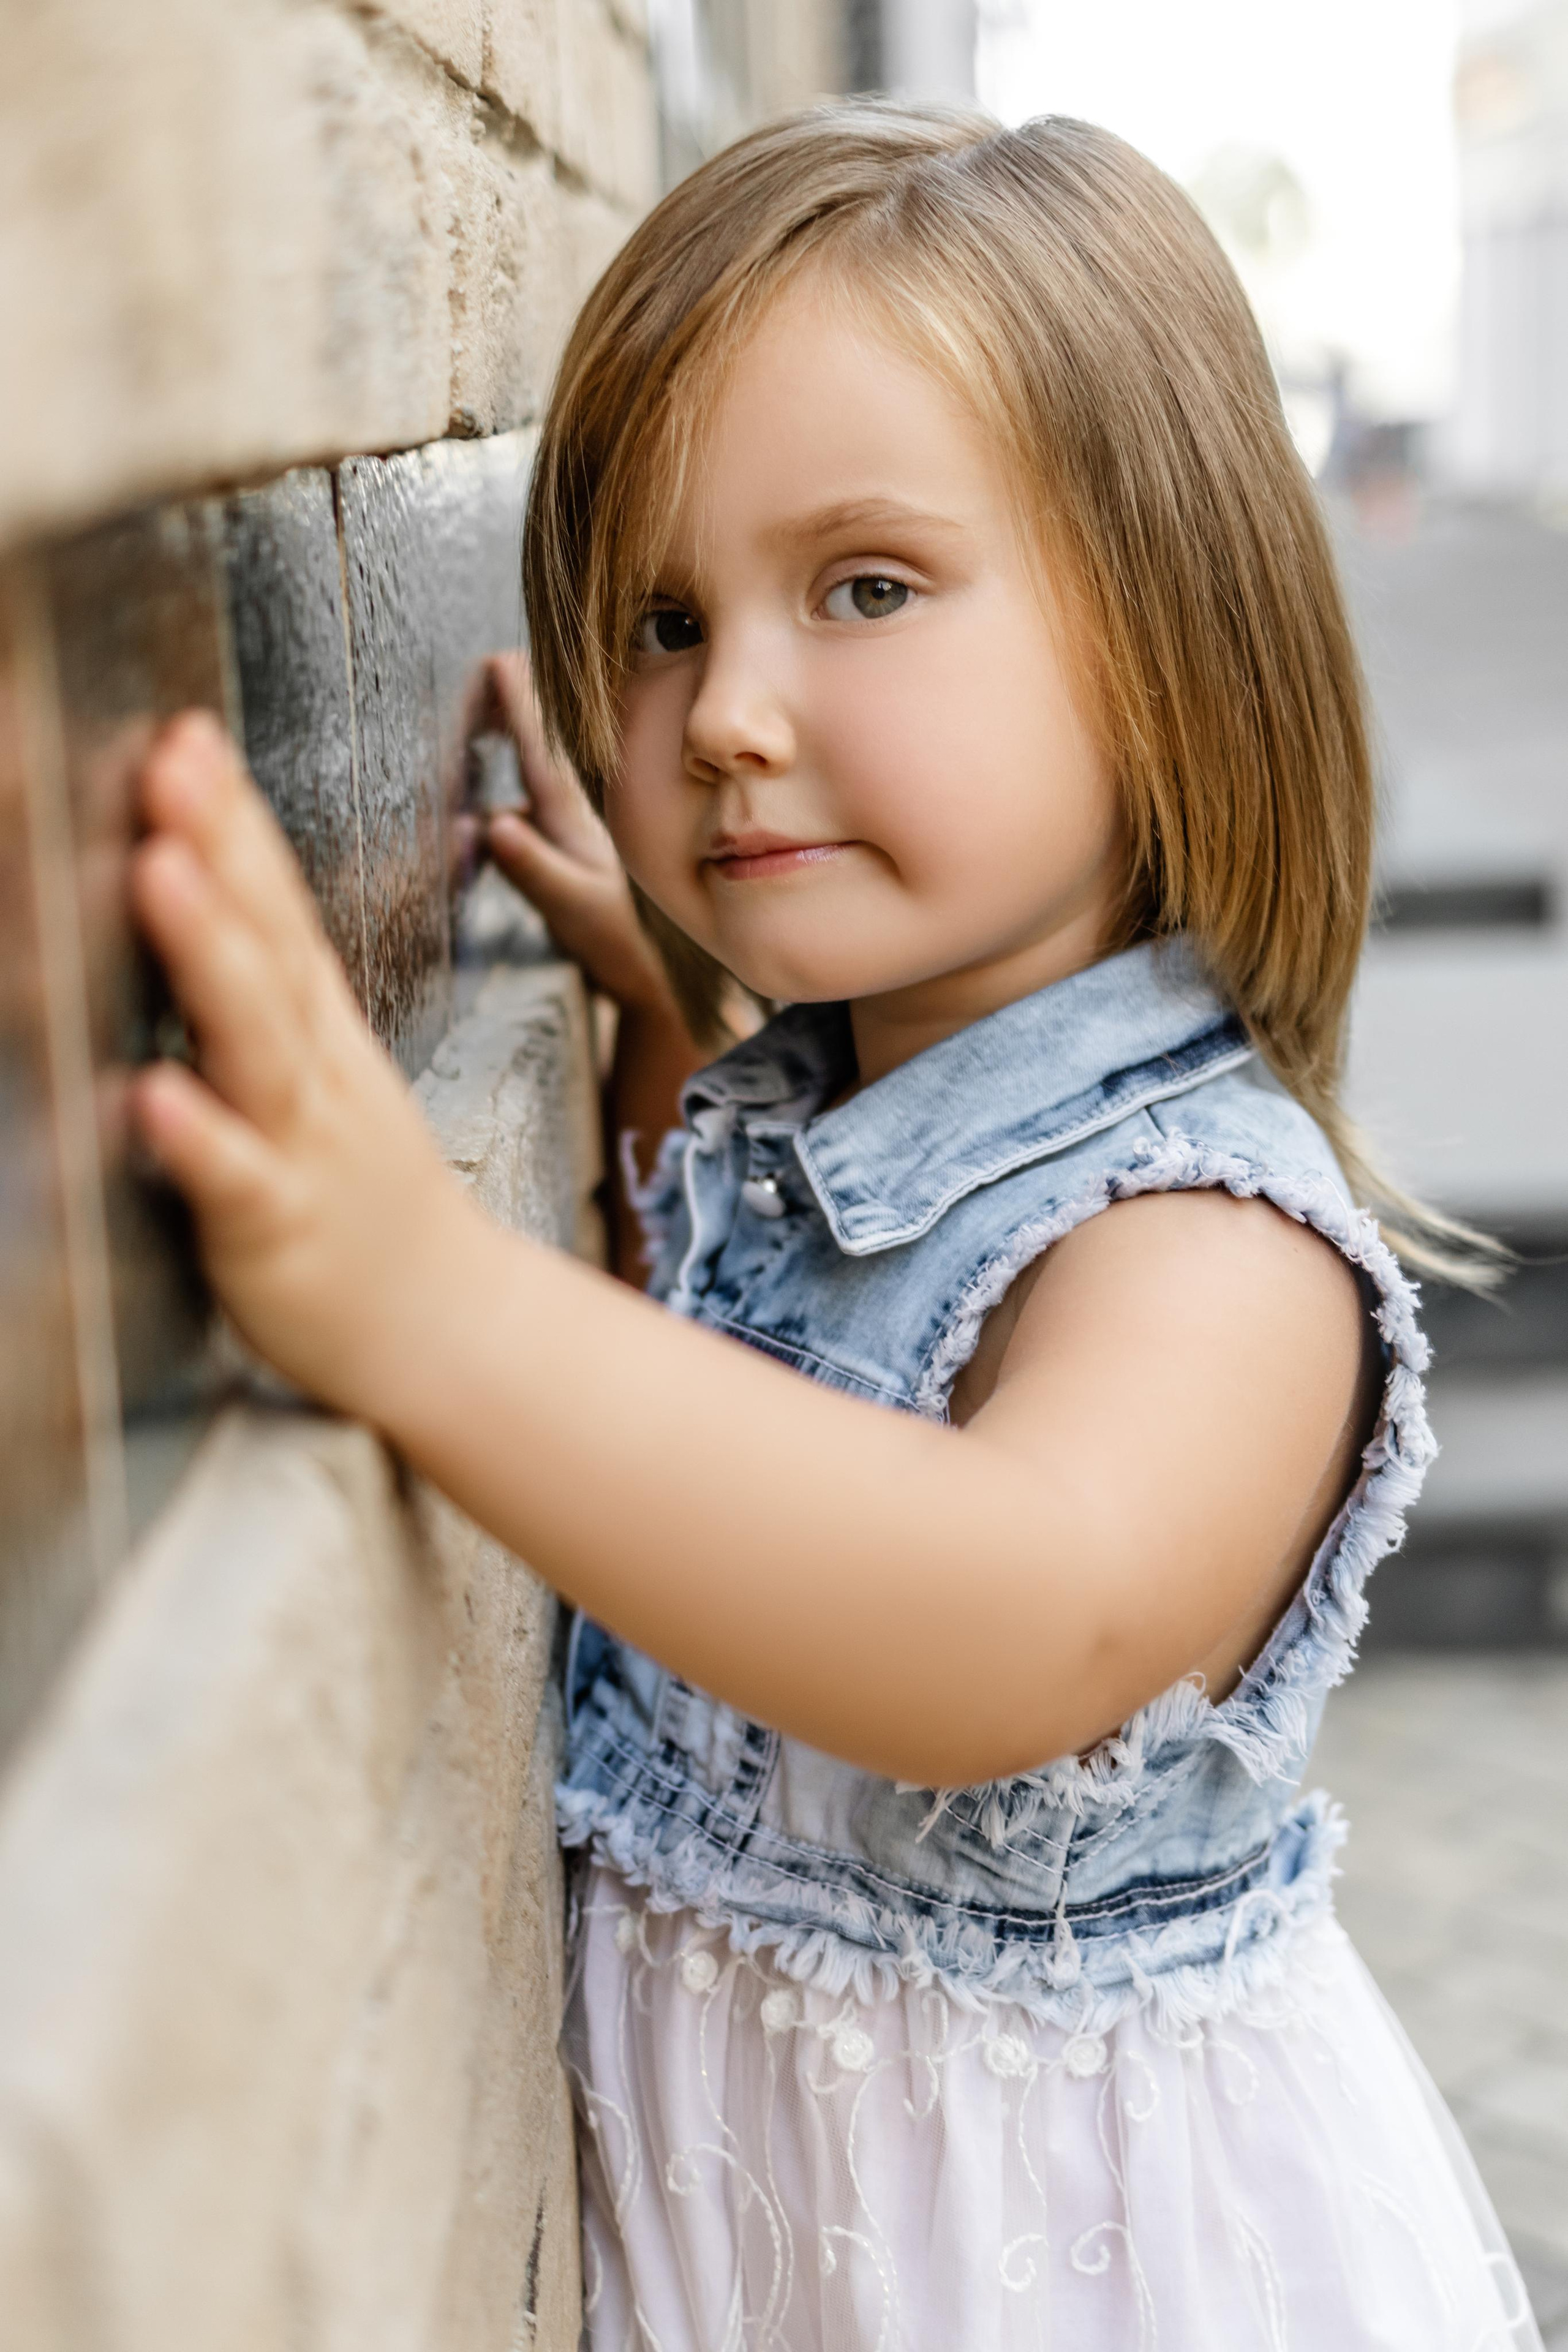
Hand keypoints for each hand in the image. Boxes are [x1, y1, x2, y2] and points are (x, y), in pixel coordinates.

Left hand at [130, 712, 490, 1418]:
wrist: (448, 1325)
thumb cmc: (369, 1198)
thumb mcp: (324, 1074)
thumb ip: (263, 989)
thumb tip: (201, 890)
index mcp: (317, 1031)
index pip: (277, 907)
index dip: (233, 820)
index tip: (185, 733)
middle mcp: (313, 1071)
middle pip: (268, 945)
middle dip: (219, 847)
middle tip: (170, 759)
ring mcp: (303, 1145)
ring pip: (256, 1040)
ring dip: (209, 951)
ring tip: (159, 870)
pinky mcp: (278, 1229)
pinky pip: (236, 1178)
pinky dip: (196, 1135)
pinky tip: (149, 1093)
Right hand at [485, 652, 683, 1022]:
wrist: (653, 975)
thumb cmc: (617, 940)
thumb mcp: (573, 906)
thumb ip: (532, 867)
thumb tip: (490, 823)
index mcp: (572, 812)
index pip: (540, 741)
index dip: (516, 698)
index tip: (496, 660)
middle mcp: (571, 810)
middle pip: (536, 741)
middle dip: (510, 706)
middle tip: (487, 671)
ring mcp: (569, 827)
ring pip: (531, 774)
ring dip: (507, 748)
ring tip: (480, 723)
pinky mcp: (567, 849)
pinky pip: (527, 810)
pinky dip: (506, 803)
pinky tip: (488, 811)